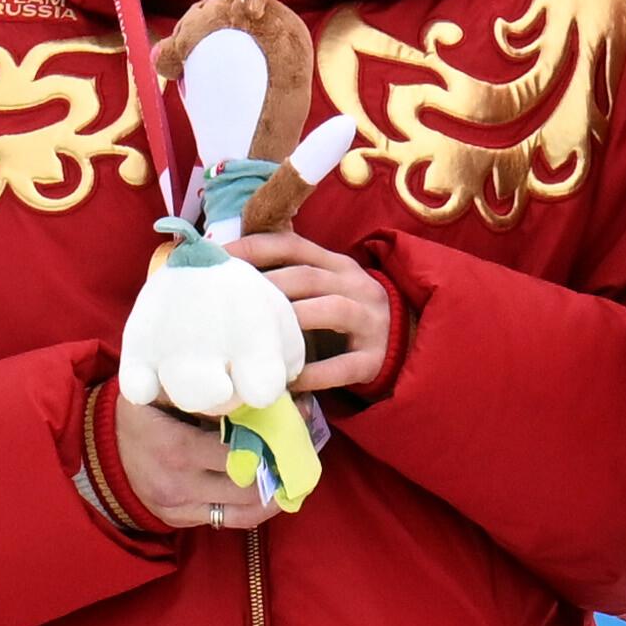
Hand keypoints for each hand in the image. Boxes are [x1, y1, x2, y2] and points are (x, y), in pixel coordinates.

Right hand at [109, 382, 284, 531]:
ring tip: (292, 476)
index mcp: (177, 449)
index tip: (298, 418)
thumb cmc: (137, 413)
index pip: (242, 453)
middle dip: (282, 468)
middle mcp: (179, 485)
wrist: (96, 448)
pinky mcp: (178, 520)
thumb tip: (254, 389)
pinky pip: (226, 520)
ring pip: (244, 514)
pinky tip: (267, 491)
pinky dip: (251, 508)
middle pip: (250, 488)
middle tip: (301, 448)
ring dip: (274, 496)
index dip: (275, 437)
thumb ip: (201, 394)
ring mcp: (179, 508)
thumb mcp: (159, 392)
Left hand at [241, 232, 398, 401]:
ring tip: (259, 333)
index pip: (293, 245)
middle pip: (308, 277)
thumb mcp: (327, 287)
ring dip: (293, 319)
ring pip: (331, 310)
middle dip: (267, 284)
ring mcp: (370, 321)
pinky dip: (315, 374)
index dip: (255, 248)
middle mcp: (355, 285)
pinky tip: (288, 380)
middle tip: (229, 298)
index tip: (218, 257)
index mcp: (337, 264)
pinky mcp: (374, 358)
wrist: (407, 345)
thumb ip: (292, 278)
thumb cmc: (348, 316)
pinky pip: (344, 365)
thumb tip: (228, 277)